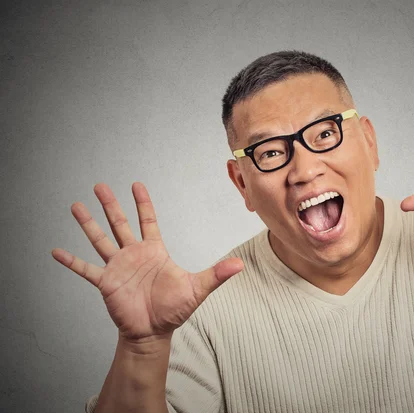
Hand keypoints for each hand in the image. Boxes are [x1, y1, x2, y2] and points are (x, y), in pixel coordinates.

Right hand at [52, 182, 243, 342]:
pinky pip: (85, 269)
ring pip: (100, 240)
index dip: (143, 203)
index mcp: (154, 251)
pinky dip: (71, 261)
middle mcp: (133, 255)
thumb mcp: (197, 289)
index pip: (147, 221)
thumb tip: (239, 265)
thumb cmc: (174, 310)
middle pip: (120, 223)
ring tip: (76, 206)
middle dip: (110, 204)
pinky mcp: (105, 283)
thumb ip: (216, 275)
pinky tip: (56, 251)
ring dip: (88, 224)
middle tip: (99, 185)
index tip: (136, 184)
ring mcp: (118, 267)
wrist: (153, 332)